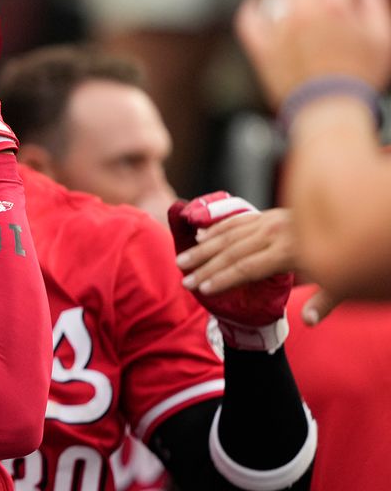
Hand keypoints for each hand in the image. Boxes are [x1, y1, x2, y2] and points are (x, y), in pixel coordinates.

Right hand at [177, 206, 341, 324]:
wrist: (351, 219)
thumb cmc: (344, 258)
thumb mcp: (342, 283)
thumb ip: (323, 302)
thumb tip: (308, 322)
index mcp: (290, 251)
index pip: (248, 267)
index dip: (224, 279)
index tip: (204, 290)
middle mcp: (276, 232)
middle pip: (232, 251)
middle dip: (205, 267)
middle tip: (184, 280)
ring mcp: (271, 220)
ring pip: (229, 234)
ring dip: (203, 248)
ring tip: (183, 261)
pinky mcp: (269, 213)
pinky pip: (237, 220)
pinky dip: (217, 229)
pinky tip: (200, 237)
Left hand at [237, 0, 390, 107]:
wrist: (329, 111)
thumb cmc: (358, 78)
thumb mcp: (381, 39)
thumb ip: (374, 6)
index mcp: (335, 8)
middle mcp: (304, 14)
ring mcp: (280, 30)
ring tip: (286, 1)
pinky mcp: (262, 48)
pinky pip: (248, 20)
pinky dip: (251, 10)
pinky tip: (255, 7)